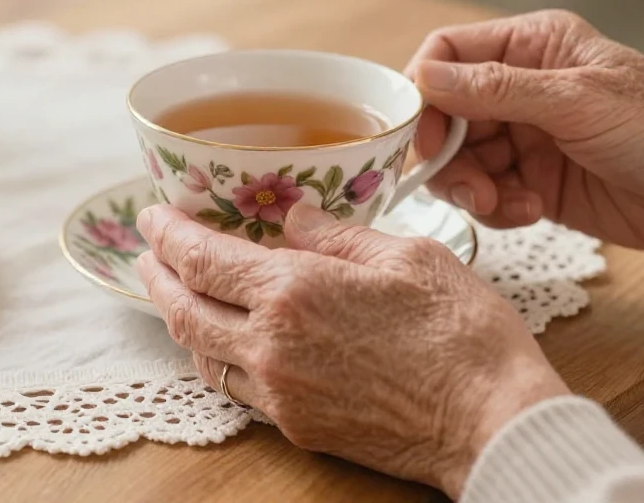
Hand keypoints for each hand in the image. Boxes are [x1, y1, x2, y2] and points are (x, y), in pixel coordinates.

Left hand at [135, 203, 567, 497]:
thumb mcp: (408, 256)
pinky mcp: (300, 427)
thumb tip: (296, 217)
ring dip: (185, 321)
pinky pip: (238, 390)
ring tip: (186, 294)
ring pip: (202, 356)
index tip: (152, 216)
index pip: (200, 259)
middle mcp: (271, 345)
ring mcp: (281, 394)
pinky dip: (221, 359)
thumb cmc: (463, 334)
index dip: (166, 233)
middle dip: (157, 277)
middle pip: (183, 311)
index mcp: (293, 291)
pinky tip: (234, 343)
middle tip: (150, 253)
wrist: (493, 422)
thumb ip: (338, 235)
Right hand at [406, 10, 643, 286]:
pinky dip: (497, 208)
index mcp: (535, 47)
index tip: (422, 132)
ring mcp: (529, 138)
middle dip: (447, 152)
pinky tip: (529, 211)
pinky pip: (489, 194)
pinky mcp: (536, 184)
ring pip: (462, 159)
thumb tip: (426, 77)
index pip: (449, 54)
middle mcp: (524, 88)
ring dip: (470, 187)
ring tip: (502, 205)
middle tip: (464, 185)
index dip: (425, 90)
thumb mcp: (578, 102)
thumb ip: (497, 89)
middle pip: (447, 113)